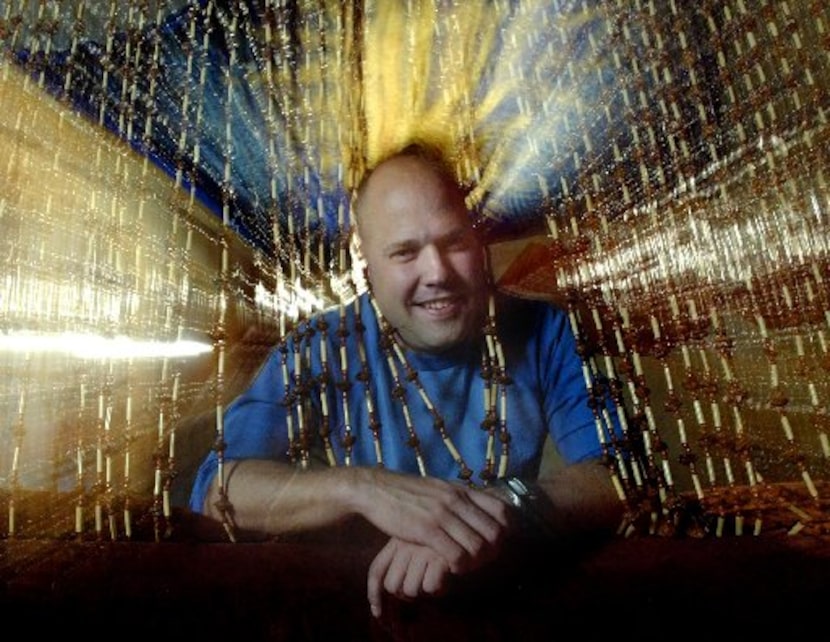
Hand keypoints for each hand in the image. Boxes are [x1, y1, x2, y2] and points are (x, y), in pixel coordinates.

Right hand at [353, 469, 512, 574]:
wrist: (376, 489)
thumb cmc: (407, 492)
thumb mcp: (438, 488)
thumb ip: (458, 498)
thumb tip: (477, 509)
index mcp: (461, 490)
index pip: (501, 511)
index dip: (505, 531)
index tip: (496, 542)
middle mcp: (456, 500)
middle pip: (494, 533)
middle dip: (492, 552)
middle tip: (481, 561)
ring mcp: (442, 515)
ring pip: (477, 547)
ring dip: (475, 562)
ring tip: (465, 566)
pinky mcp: (427, 531)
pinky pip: (455, 555)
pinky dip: (458, 566)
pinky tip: (450, 567)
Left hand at [367, 536, 451, 617]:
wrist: (473, 528)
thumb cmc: (444, 543)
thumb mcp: (419, 546)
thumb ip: (403, 564)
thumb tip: (386, 599)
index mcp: (397, 540)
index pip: (377, 571)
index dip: (374, 594)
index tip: (378, 612)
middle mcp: (406, 544)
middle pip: (392, 585)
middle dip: (407, 591)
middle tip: (423, 581)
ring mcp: (421, 550)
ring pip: (410, 590)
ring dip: (424, 589)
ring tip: (435, 575)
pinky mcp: (439, 557)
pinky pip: (430, 588)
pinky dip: (439, 588)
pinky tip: (446, 576)